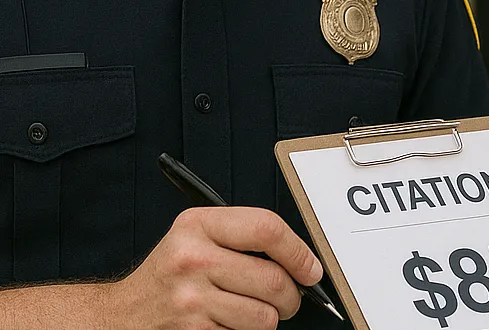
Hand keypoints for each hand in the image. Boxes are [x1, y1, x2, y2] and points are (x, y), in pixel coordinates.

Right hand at [108, 206, 322, 329]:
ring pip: (264, 316)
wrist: (120, 316)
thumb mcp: (196, 235)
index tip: (311, 268)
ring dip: (268, 320)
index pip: (267, 229)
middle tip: (289, 298)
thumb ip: (242, 236)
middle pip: (273, 279)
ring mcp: (191, 300)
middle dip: (291, 296)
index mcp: (199, 225)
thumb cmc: (169, 274)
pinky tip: (228, 323)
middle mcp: (193, 259)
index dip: (299, 251)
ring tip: (251, 311)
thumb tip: (300, 257)